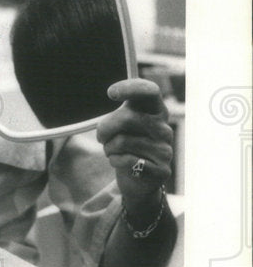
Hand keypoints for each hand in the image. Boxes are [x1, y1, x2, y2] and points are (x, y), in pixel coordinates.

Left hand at [96, 78, 173, 210]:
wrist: (137, 178)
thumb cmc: (126, 143)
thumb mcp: (122, 124)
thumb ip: (120, 112)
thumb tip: (114, 93)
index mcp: (157, 111)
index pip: (149, 91)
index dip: (130, 88)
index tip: (111, 93)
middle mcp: (164, 128)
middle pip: (126, 117)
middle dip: (104, 128)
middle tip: (101, 137)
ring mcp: (165, 150)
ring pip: (122, 141)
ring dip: (108, 148)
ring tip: (113, 151)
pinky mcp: (161, 170)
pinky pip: (125, 160)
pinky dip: (114, 161)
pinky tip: (120, 162)